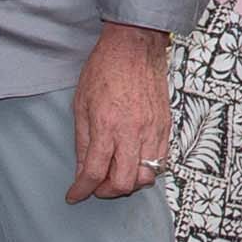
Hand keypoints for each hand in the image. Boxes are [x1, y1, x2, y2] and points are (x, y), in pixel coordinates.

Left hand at [67, 23, 171, 202]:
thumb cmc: (105, 69)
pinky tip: (133, 159)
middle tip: (97, 186)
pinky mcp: (165, 127)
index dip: (82, 190)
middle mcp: (132, 131)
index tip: (75, 195)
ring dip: (129, 181)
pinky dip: (146, 168)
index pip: (95, 171)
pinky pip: (160, 161)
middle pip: (124, 182)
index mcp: (106, 125)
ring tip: (116, 171)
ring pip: (146, 176)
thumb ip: (83, 141)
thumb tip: (82, 170)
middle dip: (108, 191)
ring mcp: (152, 130)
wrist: (135, 47)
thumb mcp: (81, 105)